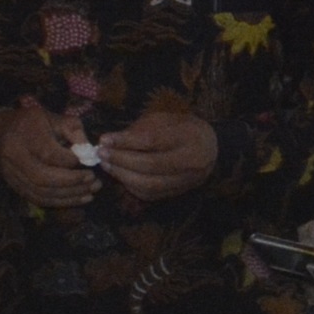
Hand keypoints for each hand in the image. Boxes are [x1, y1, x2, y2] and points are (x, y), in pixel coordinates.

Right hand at [0, 102, 102, 210]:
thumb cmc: (32, 122)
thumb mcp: (54, 117)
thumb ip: (74, 131)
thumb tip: (89, 154)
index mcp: (26, 135)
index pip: (50, 154)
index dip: (72, 161)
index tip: (89, 162)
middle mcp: (16, 156)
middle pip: (44, 177)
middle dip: (73, 182)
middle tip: (94, 181)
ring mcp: (12, 174)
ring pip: (41, 192)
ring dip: (69, 196)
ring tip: (90, 192)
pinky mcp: (14, 185)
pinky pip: (37, 199)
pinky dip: (58, 202)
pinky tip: (75, 199)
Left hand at [96, 102, 219, 204]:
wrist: (212, 148)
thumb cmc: (184, 129)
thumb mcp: (166, 119)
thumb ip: (141, 129)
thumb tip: (111, 140)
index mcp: (189, 137)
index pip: (152, 141)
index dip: (126, 141)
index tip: (104, 139)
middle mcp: (190, 162)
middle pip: (150, 165)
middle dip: (121, 160)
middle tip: (102, 153)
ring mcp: (185, 181)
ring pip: (149, 184)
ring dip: (123, 175)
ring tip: (107, 164)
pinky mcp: (178, 193)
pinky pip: (150, 194)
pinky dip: (130, 185)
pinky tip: (120, 175)